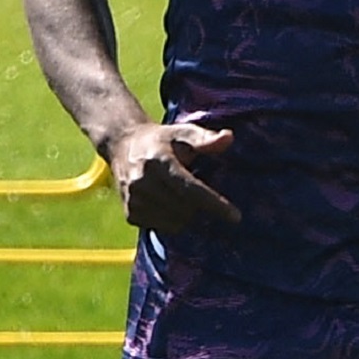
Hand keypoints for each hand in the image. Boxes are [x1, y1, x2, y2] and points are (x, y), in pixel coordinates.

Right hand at [106, 122, 240, 232]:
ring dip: (189, 215)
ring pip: (175, 222)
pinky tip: (171, 201)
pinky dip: (173, 220)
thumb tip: (228, 138)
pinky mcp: (130, 214)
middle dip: (203, 207)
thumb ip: (205, 138)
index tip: (235, 217)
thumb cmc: (162, 139)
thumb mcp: (183, 132)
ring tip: (186, 195)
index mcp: (158, 162)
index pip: (191, 189)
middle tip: (206, 193)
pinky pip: (162, 227)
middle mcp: (142, 183)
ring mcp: (134, 201)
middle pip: (185, 209)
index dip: (214, 204)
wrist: (123, 146)